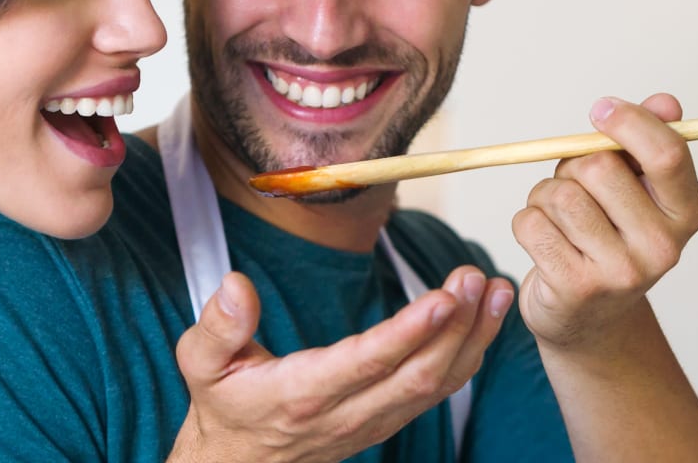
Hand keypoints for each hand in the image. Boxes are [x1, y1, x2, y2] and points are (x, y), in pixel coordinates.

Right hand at [167, 267, 512, 462]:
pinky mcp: (385, 421)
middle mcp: (345, 413)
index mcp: (302, 393)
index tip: (444, 297)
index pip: (366, 363)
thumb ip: (217, 325)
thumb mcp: (201, 363)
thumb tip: (236, 286)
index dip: (409, 332)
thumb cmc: (223, 406)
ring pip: (436, 386)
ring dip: (473, 338)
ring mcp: (371, 422)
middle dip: (456, 326)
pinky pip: (436, 392)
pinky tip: (484, 321)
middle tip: (477, 277)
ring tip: (496, 291)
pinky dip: (467, 355)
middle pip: (416, 374)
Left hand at [511, 93, 697, 348]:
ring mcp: (620, 272)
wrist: (591, 320)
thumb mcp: (639, 192)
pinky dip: (527, 222)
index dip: (629, 121)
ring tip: (560, 218)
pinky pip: (531, 223)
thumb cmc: (612, 238)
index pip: (666, 154)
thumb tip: (665, 102)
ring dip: (546, 195)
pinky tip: (545, 241)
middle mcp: (662, 247)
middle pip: (599, 167)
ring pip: (559, 194)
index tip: (601, 110)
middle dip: (573, 166)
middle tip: (576, 188)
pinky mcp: (575, 287)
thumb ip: (650, 144)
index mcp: (687, 214)